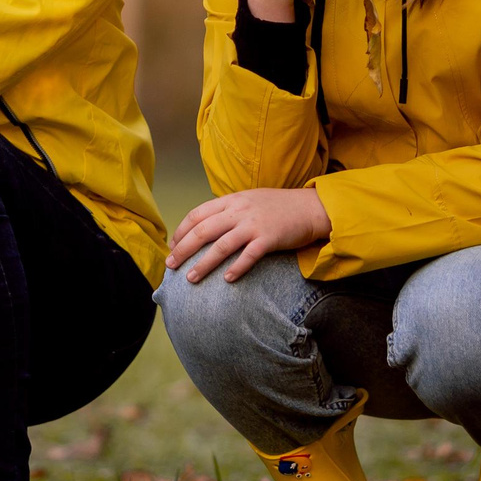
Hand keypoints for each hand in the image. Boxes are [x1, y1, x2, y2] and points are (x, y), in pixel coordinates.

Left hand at [165, 187, 331, 283]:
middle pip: (202, 231)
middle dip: (183, 249)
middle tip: (171, 265)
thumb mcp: (248, 200)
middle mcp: (238, 211)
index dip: (181, 232)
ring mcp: (253, 224)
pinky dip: (237, 268)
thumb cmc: (278, 206)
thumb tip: (206, 226)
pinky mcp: (269, 238)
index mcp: (231, 201)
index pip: (196, 215)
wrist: (310, 207)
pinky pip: (249, 256)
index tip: (172, 247)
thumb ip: (228, 210)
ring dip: (203, 264)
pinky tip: (228, 280)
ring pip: (221, 246)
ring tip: (190, 278)